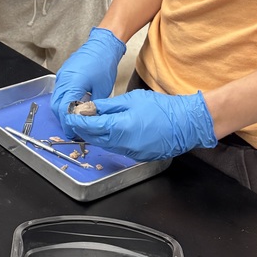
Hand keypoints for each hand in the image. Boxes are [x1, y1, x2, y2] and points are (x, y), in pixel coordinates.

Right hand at [51, 28, 125, 135]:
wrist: (102, 45)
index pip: (64, 109)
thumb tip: (90, 119)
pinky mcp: (63, 74)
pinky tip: (72, 106)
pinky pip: (59, 91)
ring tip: (73, 119)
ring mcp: (62, 76)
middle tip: (72, 129)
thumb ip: (94, 106)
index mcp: (73, 83)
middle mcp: (64, 80)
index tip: (73, 132)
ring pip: (56, 99)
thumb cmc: (103, 63)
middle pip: (56, 106)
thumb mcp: (102, 89)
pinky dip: (63, 101)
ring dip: (62, 110)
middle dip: (63, 119)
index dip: (68, 123)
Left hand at [65, 89, 216, 161]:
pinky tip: (110, 132)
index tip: (71, 114)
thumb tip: (91, 108)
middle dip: (84, 129)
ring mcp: (130, 153)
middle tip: (78, 119)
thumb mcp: (131, 100)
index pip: (91, 126)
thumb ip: (109, 106)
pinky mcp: (137, 157)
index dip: (78, 120)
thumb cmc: (161, 109)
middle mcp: (123, 144)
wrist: (185, 124)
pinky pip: (117, 149)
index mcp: (120, 127)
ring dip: (96, 136)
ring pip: (105, 145)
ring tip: (92, 124)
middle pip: (95, 139)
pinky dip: (110, 141)